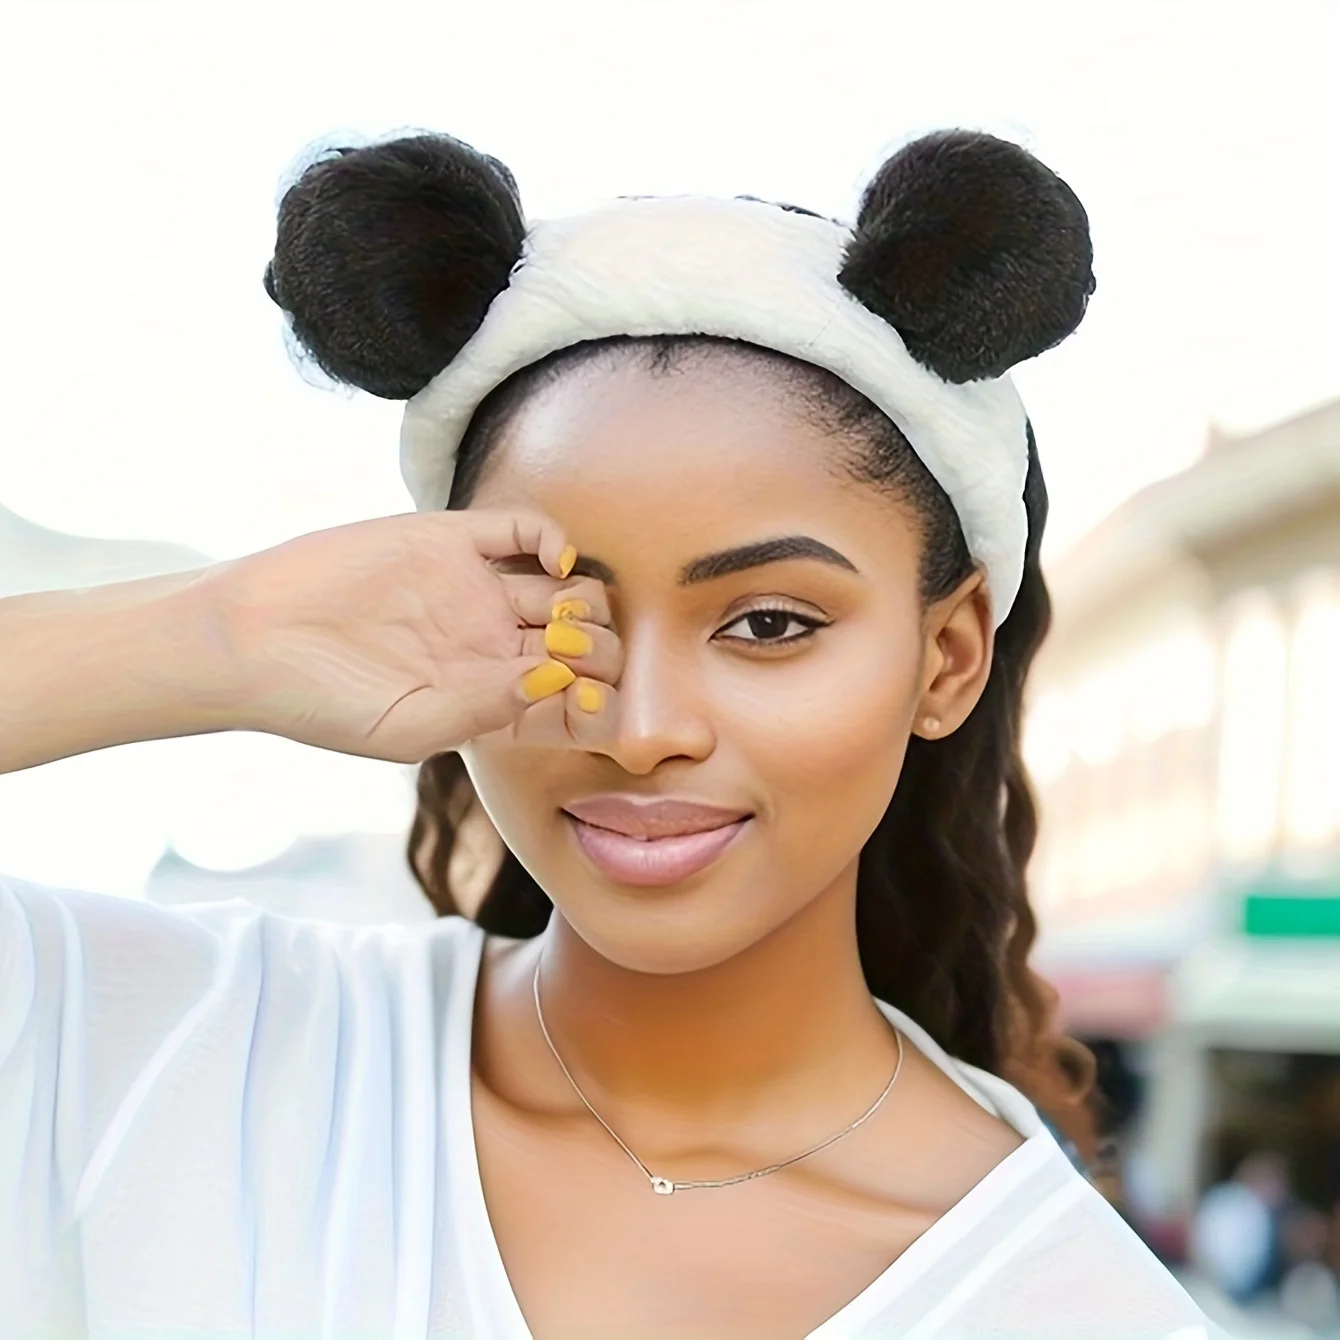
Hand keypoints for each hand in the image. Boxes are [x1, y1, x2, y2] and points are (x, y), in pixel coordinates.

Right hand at [200, 509, 621, 762]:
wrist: (250, 638)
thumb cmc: (319, 704)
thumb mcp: (406, 729)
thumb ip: (486, 711)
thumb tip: (554, 679)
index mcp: (489, 702)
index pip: (574, 704)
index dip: (599, 705)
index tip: (588, 703)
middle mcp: (490, 646)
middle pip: (586, 644)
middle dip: (601, 651)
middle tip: (569, 653)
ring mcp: (474, 592)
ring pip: (569, 588)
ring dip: (587, 601)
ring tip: (556, 615)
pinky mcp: (448, 541)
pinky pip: (524, 530)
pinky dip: (555, 540)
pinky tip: (552, 562)